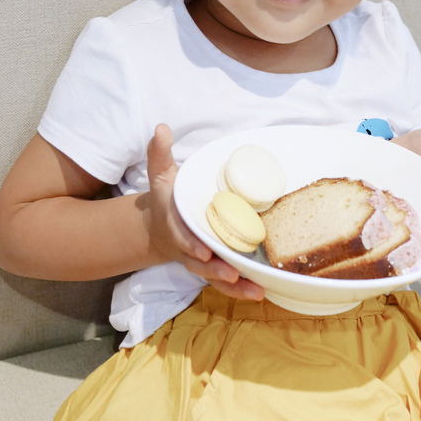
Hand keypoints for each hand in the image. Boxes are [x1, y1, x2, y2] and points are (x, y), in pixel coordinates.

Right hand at [142, 124, 264, 299]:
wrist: (160, 227)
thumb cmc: (167, 198)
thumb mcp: (160, 175)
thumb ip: (159, 154)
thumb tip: (161, 128)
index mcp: (177, 225)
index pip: (182, 236)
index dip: (192, 244)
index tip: (204, 250)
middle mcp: (188, 248)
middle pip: (201, 263)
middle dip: (216, 269)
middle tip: (233, 273)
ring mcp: (201, 261)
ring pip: (216, 278)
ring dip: (234, 287)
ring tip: (255, 291)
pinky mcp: (214, 268)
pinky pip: (226, 283)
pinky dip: (241, 290)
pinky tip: (261, 292)